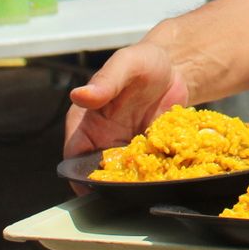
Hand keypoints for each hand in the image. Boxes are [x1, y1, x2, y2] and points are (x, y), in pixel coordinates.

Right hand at [64, 43, 189, 189]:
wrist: (175, 66)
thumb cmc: (143, 61)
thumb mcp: (126, 64)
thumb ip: (106, 81)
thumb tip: (79, 95)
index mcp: (86, 123)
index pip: (73, 159)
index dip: (80, 177)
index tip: (96, 189)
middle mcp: (103, 141)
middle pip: (99, 175)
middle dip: (113, 186)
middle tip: (132, 188)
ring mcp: (127, 149)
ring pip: (125, 177)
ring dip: (137, 183)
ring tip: (154, 182)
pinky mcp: (149, 152)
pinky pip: (150, 171)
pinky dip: (157, 175)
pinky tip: (170, 174)